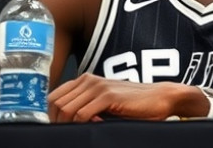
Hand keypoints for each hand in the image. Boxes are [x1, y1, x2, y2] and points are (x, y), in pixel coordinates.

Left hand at [48, 73, 185, 121]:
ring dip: (67, 124)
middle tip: (67, 132)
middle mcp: (89, 80)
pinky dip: (80, 125)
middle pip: (55, 103)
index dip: (51, 115)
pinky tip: (92, 127)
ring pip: (66, 109)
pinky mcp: (108, 96)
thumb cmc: (136, 104)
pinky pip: (81, 114)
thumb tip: (66, 122)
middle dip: (56, 121)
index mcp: (86, 80)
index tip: (58, 127)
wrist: (162, 98)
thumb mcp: (105, 103)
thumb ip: (86, 106)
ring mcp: (98, 87)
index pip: (53, 97)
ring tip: (78, 131)